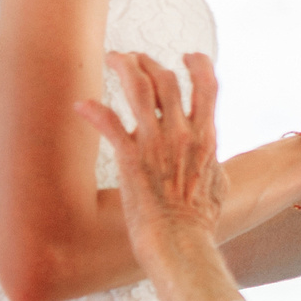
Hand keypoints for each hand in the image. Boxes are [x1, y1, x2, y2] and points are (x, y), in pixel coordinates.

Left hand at [80, 52, 225, 248]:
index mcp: (206, 137)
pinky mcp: (131, 159)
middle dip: (149, 63)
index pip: (208, 86)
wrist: (181, 244)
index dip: (198, 65)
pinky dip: (94, 111)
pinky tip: (81, 105)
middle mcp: (183, 133)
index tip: (187, 56)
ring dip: (125, 68)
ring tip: (114, 59)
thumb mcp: (219, 188)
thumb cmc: (200, 224)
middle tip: (135, 59)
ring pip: (140, 89)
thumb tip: (216, 165)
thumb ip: (216, 167)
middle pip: (167, 80)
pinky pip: (110, 124)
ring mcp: (156, 144)